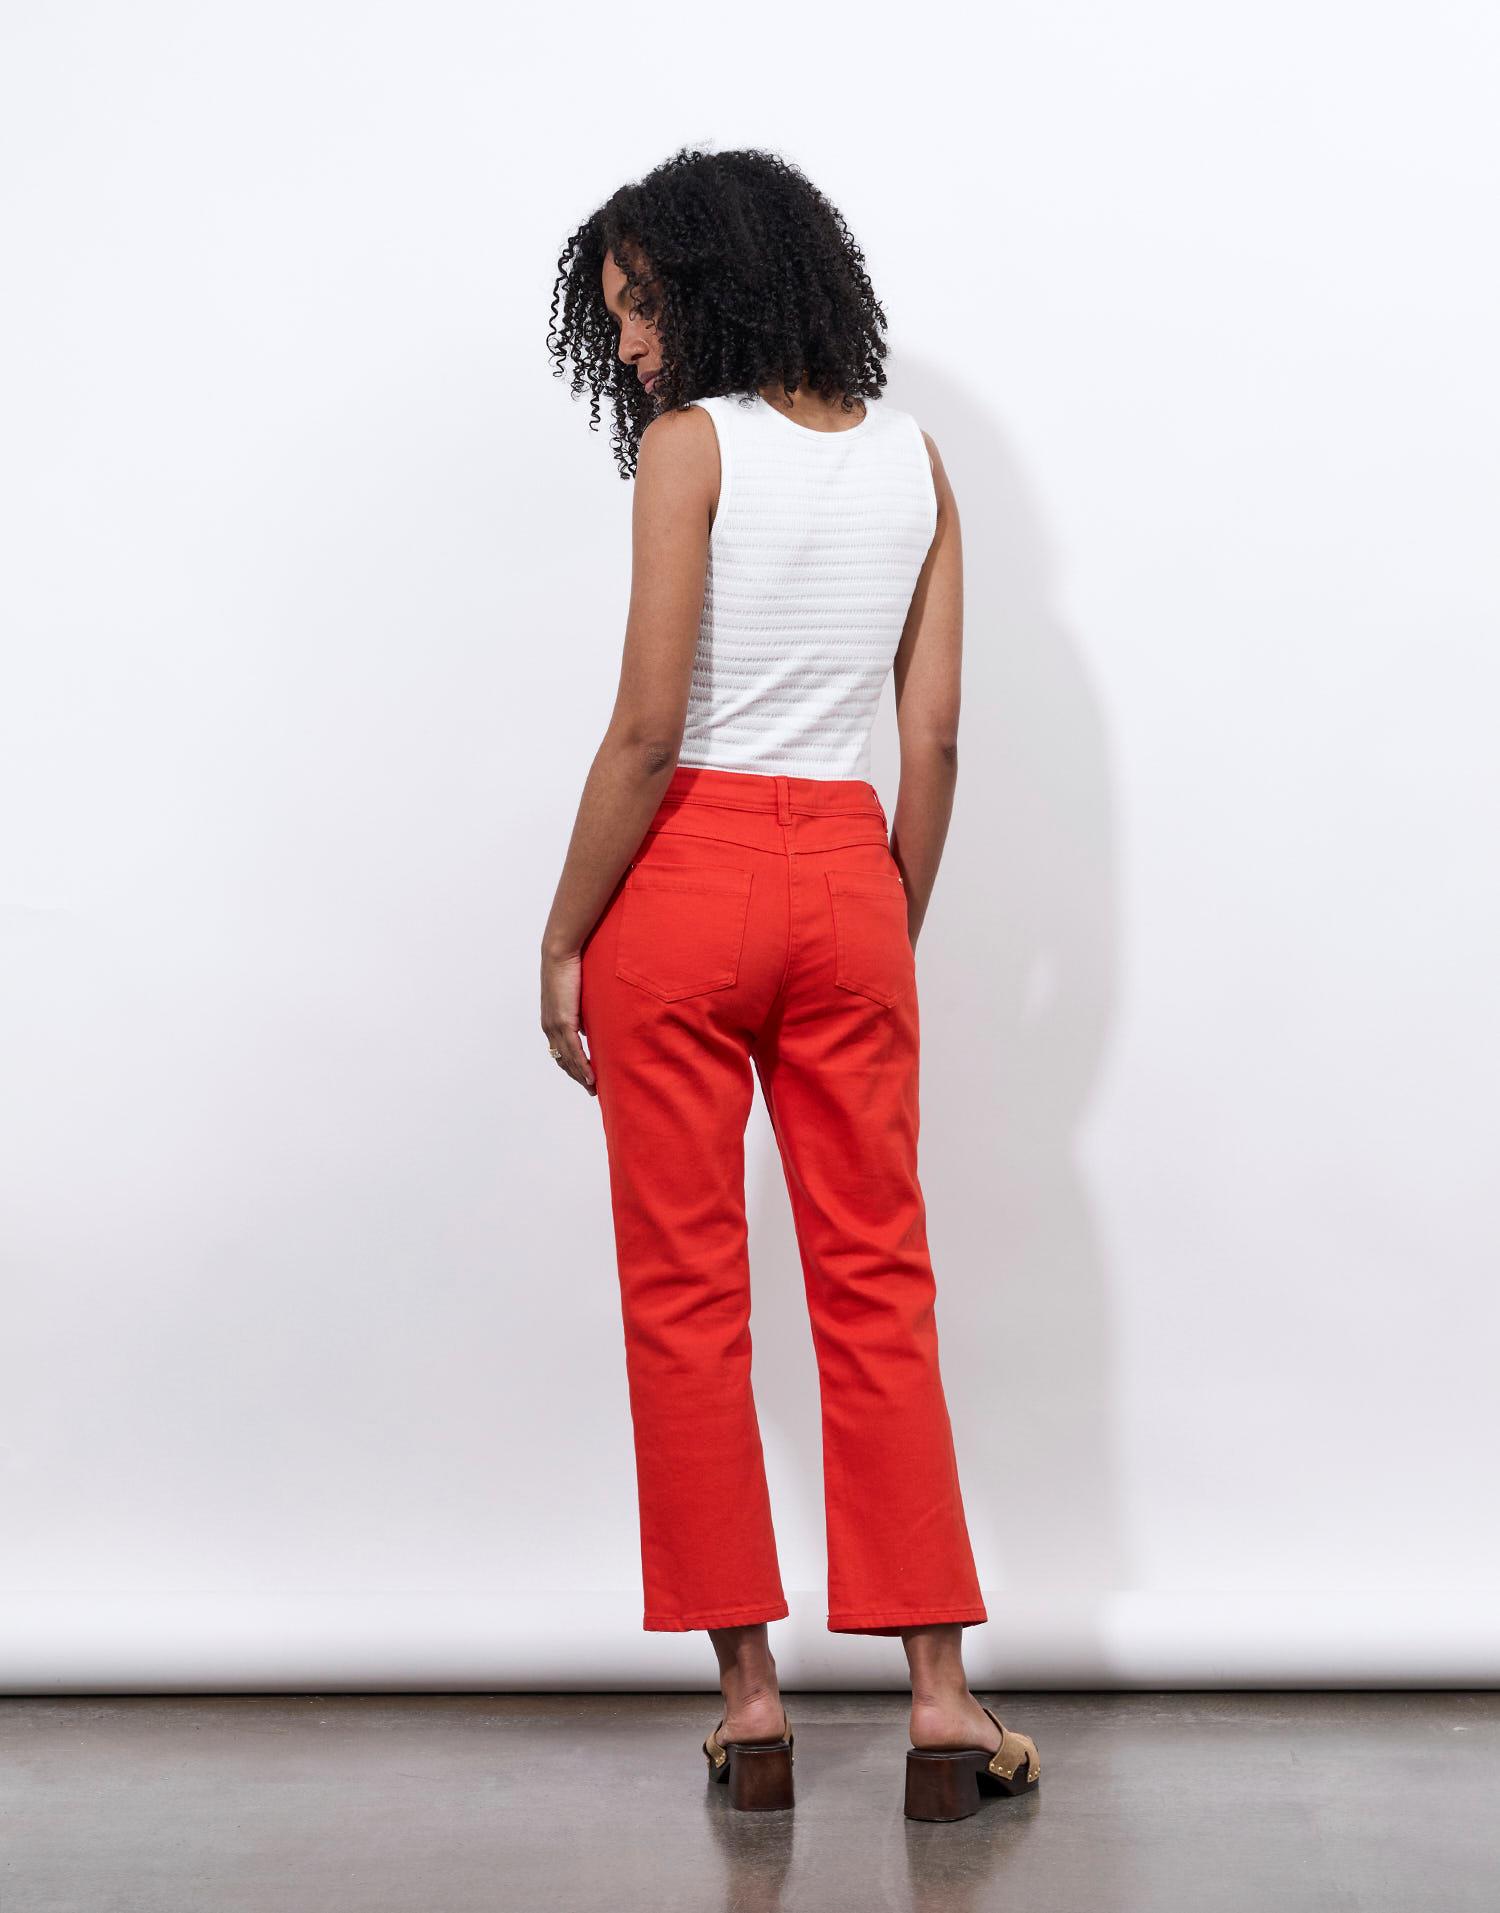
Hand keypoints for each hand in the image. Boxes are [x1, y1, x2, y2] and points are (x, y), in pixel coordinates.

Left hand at [541, 946, 596, 1095]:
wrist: (559, 953)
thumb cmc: (569, 969)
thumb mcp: (576, 996)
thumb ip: (580, 1015)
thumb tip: (588, 1029)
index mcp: (551, 1022)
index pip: (560, 1052)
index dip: (572, 1066)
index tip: (584, 1077)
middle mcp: (550, 1027)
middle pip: (563, 1060)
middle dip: (577, 1076)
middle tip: (591, 1089)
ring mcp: (555, 1026)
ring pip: (568, 1060)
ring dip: (581, 1076)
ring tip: (593, 1089)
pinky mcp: (563, 1022)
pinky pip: (574, 1051)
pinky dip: (582, 1066)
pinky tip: (591, 1078)